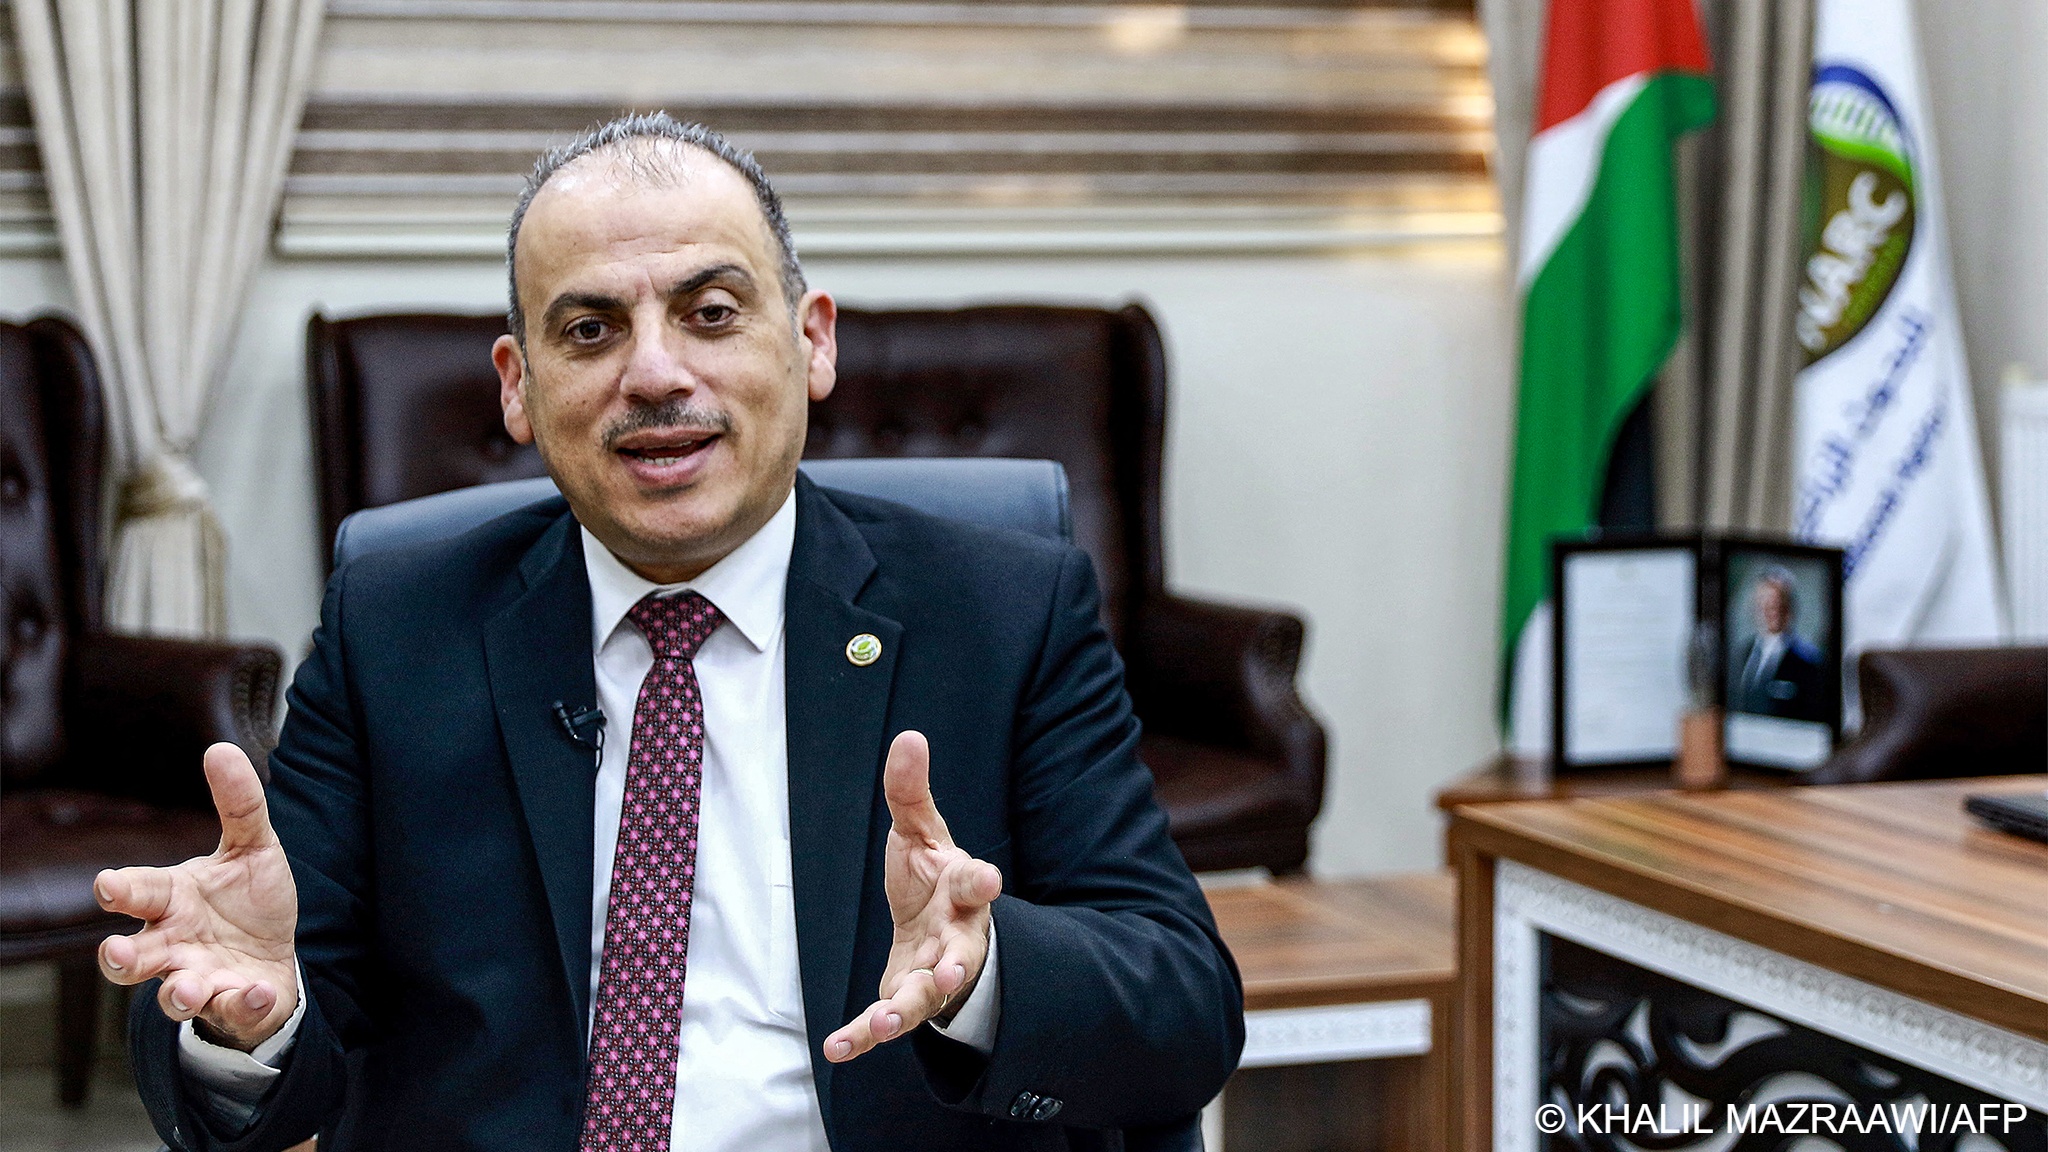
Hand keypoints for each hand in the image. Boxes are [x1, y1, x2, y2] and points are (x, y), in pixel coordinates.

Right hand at [96, 742, 299, 1050]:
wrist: (273, 957)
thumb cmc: (248, 899)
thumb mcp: (252, 847)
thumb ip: (239, 804)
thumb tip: (220, 749)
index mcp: (172, 899)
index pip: (138, 891)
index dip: (121, 889)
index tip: (108, 885)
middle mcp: (173, 943)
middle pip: (133, 956)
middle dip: (121, 957)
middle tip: (117, 953)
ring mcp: (198, 978)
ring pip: (171, 995)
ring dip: (176, 993)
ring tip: (187, 988)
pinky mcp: (229, 1005)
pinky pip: (231, 1010)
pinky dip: (241, 1002)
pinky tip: (252, 990)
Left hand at [825, 731, 1001, 1062]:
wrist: (937, 931)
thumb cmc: (931, 877)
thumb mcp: (920, 831)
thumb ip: (910, 790)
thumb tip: (909, 735)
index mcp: (960, 890)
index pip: (971, 882)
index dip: (979, 879)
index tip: (987, 875)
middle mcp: (955, 935)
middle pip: (961, 950)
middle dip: (957, 962)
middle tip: (954, 971)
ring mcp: (934, 972)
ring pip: (928, 994)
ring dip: (908, 1008)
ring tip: (887, 1021)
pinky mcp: (907, 998)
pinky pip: (886, 1020)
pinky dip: (863, 1037)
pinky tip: (838, 1049)